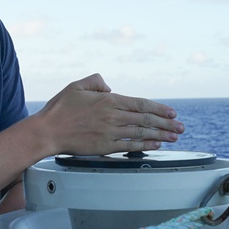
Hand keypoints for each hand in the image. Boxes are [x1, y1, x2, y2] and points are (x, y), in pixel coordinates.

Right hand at [36, 74, 183, 154]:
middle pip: (146, 120)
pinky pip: (129, 146)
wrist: (47, 131)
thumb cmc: (60, 109)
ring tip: (174, 137)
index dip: (160, 109)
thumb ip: (96, 81)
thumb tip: (109, 87)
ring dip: (161, 135)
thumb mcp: (77, 85)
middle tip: (180, 127)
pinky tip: (156, 145)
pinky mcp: (104, 147)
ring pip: (141, 133)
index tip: (172, 113)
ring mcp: (109, 132)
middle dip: (167, 123)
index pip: (141, 104)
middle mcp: (112, 116)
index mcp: (108, 100)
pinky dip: (145, 146)